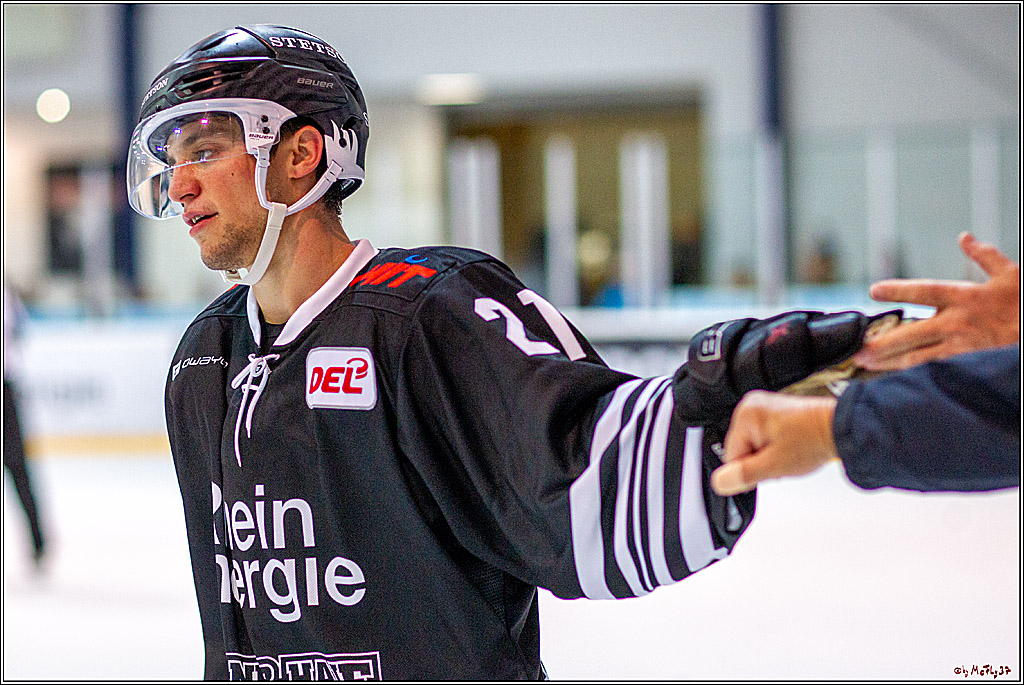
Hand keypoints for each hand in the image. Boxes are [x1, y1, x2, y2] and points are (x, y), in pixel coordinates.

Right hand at [710, 391, 837, 496]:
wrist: (842, 429)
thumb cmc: (813, 440)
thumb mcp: (774, 466)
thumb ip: (743, 475)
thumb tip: (720, 482)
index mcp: (746, 414)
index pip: (731, 456)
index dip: (751, 469)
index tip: (770, 468)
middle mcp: (752, 406)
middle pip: (742, 450)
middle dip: (761, 461)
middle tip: (783, 460)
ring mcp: (765, 408)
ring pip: (755, 446)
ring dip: (770, 456)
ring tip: (791, 453)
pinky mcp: (776, 413)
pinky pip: (765, 439)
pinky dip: (777, 448)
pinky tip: (792, 448)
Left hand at [852, 232, 1018, 370]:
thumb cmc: (1023, 300)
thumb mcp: (1008, 273)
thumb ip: (983, 255)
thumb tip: (964, 237)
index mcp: (964, 296)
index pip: (925, 292)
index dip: (899, 291)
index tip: (873, 290)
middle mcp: (957, 322)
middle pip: (913, 333)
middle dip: (884, 342)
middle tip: (858, 348)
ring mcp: (958, 343)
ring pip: (918, 355)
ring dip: (889, 360)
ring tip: (864, 362)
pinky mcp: (962, 357)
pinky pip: (930, 363)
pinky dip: (908, 367)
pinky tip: (889, 371)